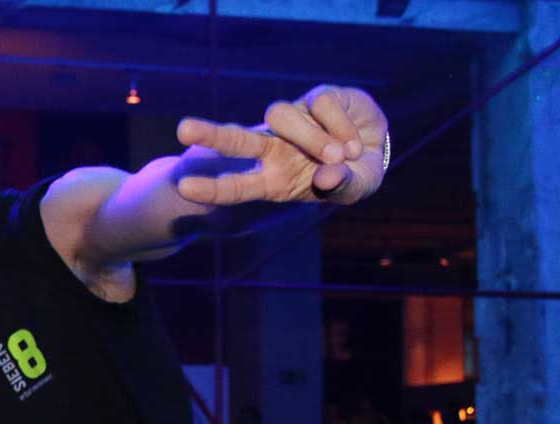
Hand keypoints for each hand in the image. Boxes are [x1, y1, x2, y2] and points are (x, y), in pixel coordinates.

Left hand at [175, 85, 388, 206]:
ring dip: (311, 137)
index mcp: (273, 179)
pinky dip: (342, 127)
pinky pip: (322, 106)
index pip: (237, 185)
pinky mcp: (316, 97)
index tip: (184, 188)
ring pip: (281, 116)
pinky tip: (354, 142)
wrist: (376, 149)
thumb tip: (326, 176)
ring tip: (340, 155)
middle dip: (212, 134)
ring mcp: (293, 120)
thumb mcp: (350, 189)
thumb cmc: (352, 177)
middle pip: (237, 138)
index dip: (213, 187)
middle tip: (183, 129)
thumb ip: (338, 187)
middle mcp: (274, 147)